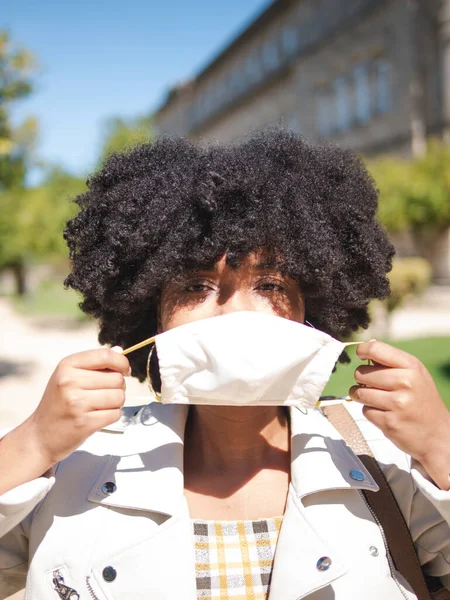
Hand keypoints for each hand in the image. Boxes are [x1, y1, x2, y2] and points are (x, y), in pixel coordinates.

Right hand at [23, 347, 129, 466]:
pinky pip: (116, 414)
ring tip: (100, 406)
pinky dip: (111, 416)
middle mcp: (70, 382)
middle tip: (103, 394)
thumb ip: (95, 363)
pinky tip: (97, 417)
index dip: (122, 363)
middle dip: (117, 387)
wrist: (41, 435)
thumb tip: (119, 351)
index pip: (105, 356)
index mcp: (67, 366)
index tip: (124, 370)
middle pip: (117, 378)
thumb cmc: (57, 404)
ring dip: (115, 403)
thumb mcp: (68, 376)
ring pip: (119, 397)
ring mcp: (77, 403)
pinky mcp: (84, 423)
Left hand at [349, 340, 449, 489]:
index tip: (360, 355)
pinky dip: (371, 412)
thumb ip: (391, 360)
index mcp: (411, 366)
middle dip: (362, 379)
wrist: (437, 434)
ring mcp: (397, 403)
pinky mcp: (389, 422)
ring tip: (376, 399)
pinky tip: (385, 413)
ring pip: (360, 393)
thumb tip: (366, 345)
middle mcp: (405, 382)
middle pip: (361, 373)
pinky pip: (365, 411)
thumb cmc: (421, 400)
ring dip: (362, 396)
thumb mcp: (414, 374)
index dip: (362, 350)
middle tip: (374, 385)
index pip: (375, 349)